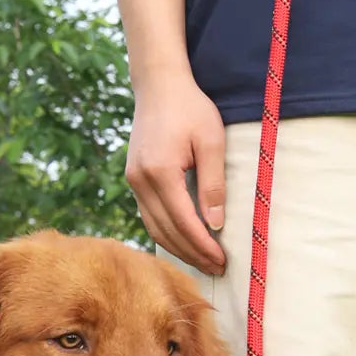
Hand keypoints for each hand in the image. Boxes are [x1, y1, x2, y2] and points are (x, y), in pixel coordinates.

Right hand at [126, 68, 226, 274]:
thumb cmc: (190, 108)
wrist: (159, 86)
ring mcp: (133, 181)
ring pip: (153, 228)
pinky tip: (183, 241)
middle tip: (216, 269)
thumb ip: (213, 183)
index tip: (222, 260)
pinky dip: (166, 233)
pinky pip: (148, 216)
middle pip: (166, 231)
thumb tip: (216, 223)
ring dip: (178, 248)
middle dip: (192, 254)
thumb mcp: (211, 141)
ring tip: (203, 261)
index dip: (203, 245)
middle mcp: (140, 181)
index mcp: (160, 172)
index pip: (183, 222)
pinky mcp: (133, 179)